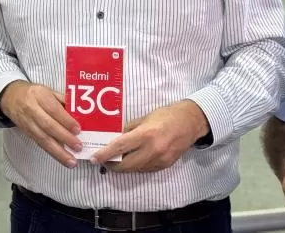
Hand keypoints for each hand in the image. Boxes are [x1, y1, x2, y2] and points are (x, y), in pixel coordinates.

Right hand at [0, 81, 80, 167]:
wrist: (11, 98)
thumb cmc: (35, 94)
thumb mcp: (49, 91)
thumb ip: (63, 100)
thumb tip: (80, 112)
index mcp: (40, 96)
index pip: (53, 110)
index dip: (66, 121)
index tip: (78, 130)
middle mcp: (32, 110)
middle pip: (48, 126)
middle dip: (64, 138)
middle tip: (78, 146)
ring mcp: (28, 123)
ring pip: (43, 139)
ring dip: (59, 152)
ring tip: (71, 161)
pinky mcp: (27, 133)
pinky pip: (40, 144)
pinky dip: (52, 152)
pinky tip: (62, 158)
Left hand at [91, 100, 208, 172]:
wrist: (190, 122)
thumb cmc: (166, 115)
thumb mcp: (144, 118)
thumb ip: (129, 130)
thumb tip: (115, 138)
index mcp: (145, 135)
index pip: (120, 147)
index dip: (105, 154)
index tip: (94, 158)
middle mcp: (152, 150)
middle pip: (126, 165)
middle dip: (112, 165)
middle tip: (104, 160)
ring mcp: (159, 160)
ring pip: (135, 169)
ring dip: (125, 166)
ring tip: (118, 158)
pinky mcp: (165, 165)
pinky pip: (146, 169)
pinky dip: (137, 165)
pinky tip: (135, 158)